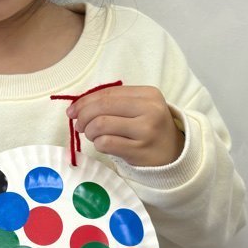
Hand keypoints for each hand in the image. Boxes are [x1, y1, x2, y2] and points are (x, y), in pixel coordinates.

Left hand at [67, 85, 183, 167]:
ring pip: (101, 124)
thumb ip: (113, 103)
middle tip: (79, 125)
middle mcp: (149, 109)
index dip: (85, 101)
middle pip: (102, 107)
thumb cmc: (150, 129)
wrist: (174, 154)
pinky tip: (103, 145)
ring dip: (90, 131)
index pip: (108, 93)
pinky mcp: (139, 150)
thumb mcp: (139, 108)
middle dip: (83, 116)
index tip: (73, 110)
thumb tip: (77, 107)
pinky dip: (98, 144)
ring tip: (93, 136)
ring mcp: (145, 130)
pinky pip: (106, 143)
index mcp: (148, 94)